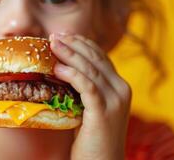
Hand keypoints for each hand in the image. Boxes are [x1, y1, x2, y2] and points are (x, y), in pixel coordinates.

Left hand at [49, 33, 131, 159]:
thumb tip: (62, 69)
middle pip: (95, 58)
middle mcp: (121, 89)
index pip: (101, 56)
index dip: (82, 43)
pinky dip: (72, 74)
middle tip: (54, 35)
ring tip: (52, 44)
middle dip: (73, 44)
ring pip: (90, 69)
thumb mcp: (91, 107)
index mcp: (119, 86)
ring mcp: (115, 100)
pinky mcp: (103, 112)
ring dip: (69, 54)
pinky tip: (57, 68)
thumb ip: (85, 89)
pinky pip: (87, 86)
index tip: (63, 35)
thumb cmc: (92, 138)